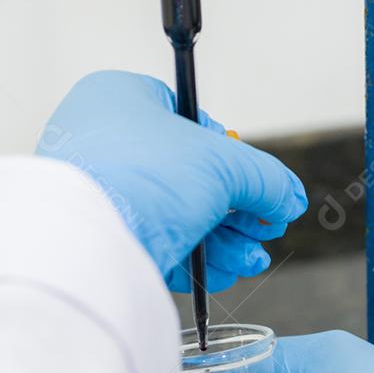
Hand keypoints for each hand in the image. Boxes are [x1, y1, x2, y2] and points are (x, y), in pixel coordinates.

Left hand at [36, 71, 306, 290]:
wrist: (86, 244)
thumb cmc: (141, 179)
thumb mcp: (222, 164)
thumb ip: (264, 177)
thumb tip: (287, 198)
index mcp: (121, 100)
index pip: (190, 120)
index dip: (230, 153)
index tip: (257, 183)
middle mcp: (104, 142)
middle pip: (190, 176)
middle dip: (237, 210)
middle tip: (266, 229)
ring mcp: (100, 192)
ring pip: (177, 214)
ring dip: (224, 241)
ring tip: (251, 259)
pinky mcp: (101, 238)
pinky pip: (156, 243)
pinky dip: (194, 260)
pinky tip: (224, 273)